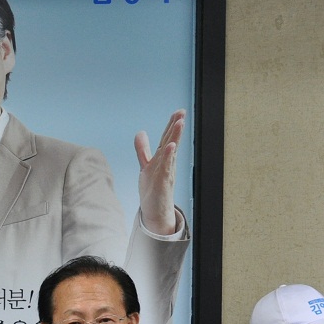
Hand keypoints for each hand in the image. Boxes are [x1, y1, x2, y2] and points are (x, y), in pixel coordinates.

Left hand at [135, 109, 184, 235]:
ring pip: (171, 152)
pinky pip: (166, 168)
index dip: (171, 125)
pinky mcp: (163, 183)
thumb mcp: (145, 166)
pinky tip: (171, 147)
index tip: (178, 111)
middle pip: (171, 142)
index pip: (167, 138)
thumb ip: (143, 150)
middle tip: (182, 112)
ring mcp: (166, 173)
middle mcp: (167, 164)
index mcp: (162, 159)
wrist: (155, 211)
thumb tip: (141, 132)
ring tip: (179, 123)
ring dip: (175, 137)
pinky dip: (168, 157)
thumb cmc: (152, 189)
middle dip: (176, 127)